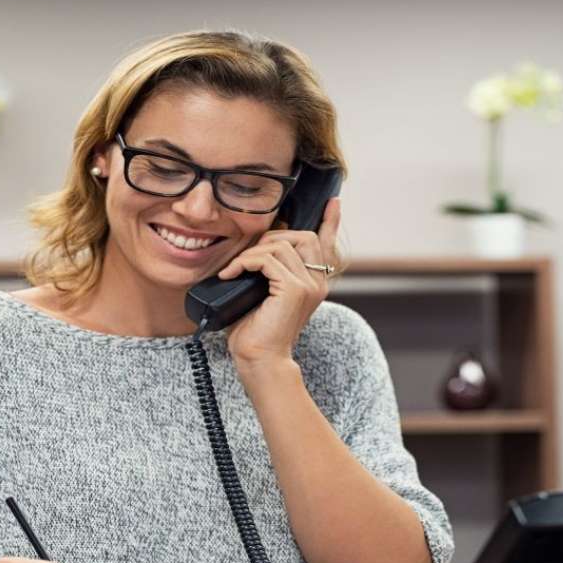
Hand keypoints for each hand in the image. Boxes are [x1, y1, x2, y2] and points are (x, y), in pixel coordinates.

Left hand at [216, 197, 340, 365]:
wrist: (260, 360)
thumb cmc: (257, 331)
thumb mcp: (265, 294)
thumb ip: (272, 273)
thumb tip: (258, 249)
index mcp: (315, 282)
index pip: (327, 244)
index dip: (330, 221)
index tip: (332, 202)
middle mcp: (318, 282)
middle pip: (303, 235)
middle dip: (272, 236)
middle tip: (249, 256)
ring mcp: (308, 285)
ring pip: (282, 244)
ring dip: (253, 252)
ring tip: (236, 268)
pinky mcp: (294, 290)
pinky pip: (267, 259)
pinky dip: (244, 262)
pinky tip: (231, 274)